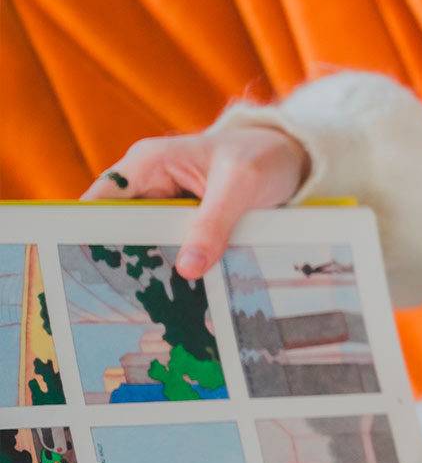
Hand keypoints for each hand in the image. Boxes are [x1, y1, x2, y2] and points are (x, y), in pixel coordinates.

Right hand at [80, 125, 311, 280]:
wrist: (290, 158)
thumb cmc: (262, 157)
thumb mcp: (242, 183)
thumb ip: (214, 223)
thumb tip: (188, 269)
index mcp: (147, 162)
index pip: (100, 202)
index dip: (90, 235)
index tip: (93, 270)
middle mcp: (147, 184)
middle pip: (118, 230)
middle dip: (124, 261)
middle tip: (129, 299)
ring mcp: (164, 208)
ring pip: (144, 246)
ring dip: (152, 270)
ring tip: (155, 305)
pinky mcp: (184, 227)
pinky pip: (170, 251)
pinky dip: (176, 269)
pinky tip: (182, 296)